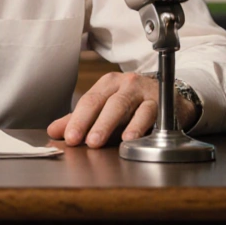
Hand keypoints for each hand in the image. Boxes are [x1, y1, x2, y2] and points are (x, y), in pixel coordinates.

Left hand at [46, 72, 194, 147]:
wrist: (171, 99)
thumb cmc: (135, 104)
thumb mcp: (107, 108)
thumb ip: (80, 120)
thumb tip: (54, 131)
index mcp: (108, 84)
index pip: (89, 101)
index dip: (77, 119)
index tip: (68, 137)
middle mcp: (125, 83)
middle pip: (104, 102)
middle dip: (90, 122)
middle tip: (80, 140)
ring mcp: (143, 91)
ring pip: (124, 106)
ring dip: (110, 124)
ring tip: (99, 140)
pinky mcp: (161, 102)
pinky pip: (148, 113)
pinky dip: (138, 126)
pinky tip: (130, 138)